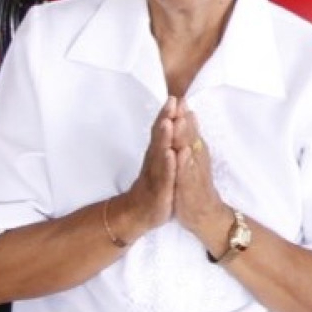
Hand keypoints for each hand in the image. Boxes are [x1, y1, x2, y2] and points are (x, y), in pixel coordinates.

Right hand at [117, 102, 182, 237]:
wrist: (137, 214)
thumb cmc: (152, 186)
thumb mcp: (160, 163)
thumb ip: (164, 143)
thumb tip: (170, 122)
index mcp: (156, 154)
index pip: (161, 130)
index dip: (167, 114)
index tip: (174, 97)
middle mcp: (153, 161)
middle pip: (160, 136)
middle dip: (166, 118)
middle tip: (172, 101)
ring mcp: (155, 175)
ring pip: (160, 153)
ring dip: (164, 137)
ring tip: (168, 122)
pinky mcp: (158, 190)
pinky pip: (164, 176)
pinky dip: (167, 165)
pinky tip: (171, 154)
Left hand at [167, 101, 234, 254]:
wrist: (206, 216)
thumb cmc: (195, 187)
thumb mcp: (192, 163)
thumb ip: (191, 142)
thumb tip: (188, 121)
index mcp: (196, 153)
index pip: (190, 131)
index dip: (183, 114)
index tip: (177, 97)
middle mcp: (197, 161)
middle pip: (191, 136)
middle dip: (184, 119)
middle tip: (180, 101)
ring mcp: (195, 174)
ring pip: (190, 152)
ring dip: (185, 136)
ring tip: (179, 120)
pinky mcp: (191, 189)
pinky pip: (187, 174)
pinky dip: (184, 163)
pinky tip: (181, 153)